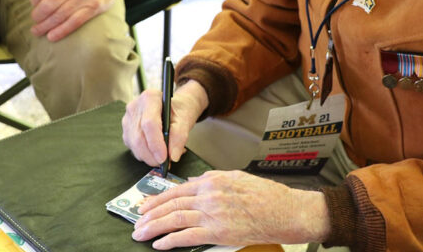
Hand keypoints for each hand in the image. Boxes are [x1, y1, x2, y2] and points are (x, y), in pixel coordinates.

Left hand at [30, 0, 120, 41]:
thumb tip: (34, 0)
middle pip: (47, 5)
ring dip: (46, 27)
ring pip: (59, 15)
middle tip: (35, 23)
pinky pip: (74, 22)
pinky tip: (52, 37)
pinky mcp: (93, 6)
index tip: (35, 7)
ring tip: (38, 31)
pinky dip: (61, 31)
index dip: (34, 2)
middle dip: (38, 18)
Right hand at [122, 80, 208, 166]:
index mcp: (150, 98)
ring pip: (134, 145)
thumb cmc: (179, 110)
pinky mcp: (126, 131)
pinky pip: (133, 148)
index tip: (164, 158)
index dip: (156, 144)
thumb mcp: (185, 119)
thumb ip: (179, 136)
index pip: (149, 124)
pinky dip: (146, 155)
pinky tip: (157, 152)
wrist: (175, 107)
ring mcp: (128, 119)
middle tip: (166, 163)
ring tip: (165, 155)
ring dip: (150, 157)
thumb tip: (173, 155)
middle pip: (139, 137)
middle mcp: (135, 107)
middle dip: (152, 155)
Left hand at [132, 170, 330, 248]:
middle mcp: (209, 196)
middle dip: (150, 214)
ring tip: (140, 233)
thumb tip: (192, 182)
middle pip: (172, 205)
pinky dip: (170, 241)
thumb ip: (211, 179)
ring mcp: (212, 214)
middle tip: (137, 221)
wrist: (285, 211)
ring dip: (154, 227)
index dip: (158, 199)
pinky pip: (187, 237)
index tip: (145, 205)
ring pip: (174, 220)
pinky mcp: (218, 233)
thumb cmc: (266, 196)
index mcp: (213, 182)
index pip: (177, 190)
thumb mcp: (236, 177)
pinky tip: (159, 244)